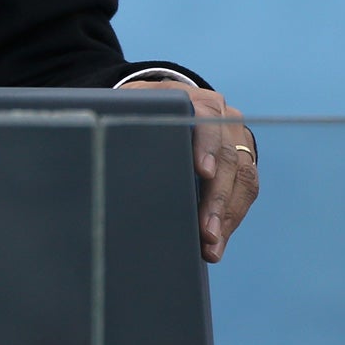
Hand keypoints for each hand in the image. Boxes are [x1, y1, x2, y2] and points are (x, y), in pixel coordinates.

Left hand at [117, 77, 258, 262]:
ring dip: (227, 215)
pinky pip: (246, 189)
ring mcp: (236, 137)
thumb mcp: (127, 108)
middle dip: (217, 198)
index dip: (205, 144)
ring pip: (243, 176)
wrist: (164, 104)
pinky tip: (218, 240)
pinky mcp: (244, 158)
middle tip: (206, 231)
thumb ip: (119, 119)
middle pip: (228, 155)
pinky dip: (232, 216)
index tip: (201, 172)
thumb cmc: (139, 112)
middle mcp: (221, 115)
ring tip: (212, 246)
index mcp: (191, 99)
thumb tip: (99, 145)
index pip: (205, 118)